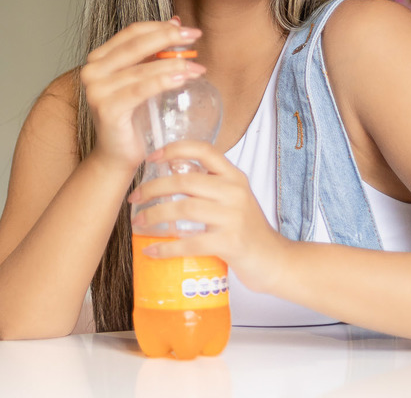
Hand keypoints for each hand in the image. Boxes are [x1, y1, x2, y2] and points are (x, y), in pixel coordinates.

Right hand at [78, 19, 205, 172]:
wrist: (117, 156)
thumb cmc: (132, 119)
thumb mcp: (143, 80)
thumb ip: (153, 53)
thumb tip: (176, 22)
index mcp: (99, 59)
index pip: (131, 33)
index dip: (160, 27)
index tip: (186, 28)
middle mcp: (92, 70)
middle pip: (136, 44)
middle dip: (169, 37)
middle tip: (194, 37)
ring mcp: (96, 89)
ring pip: (142, 68)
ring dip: (174, 64)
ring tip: (197, 66)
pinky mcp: (107, 108)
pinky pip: (141, 89)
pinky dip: (164, 81)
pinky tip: (183, 79)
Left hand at [127, 139, 292, 294]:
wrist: (275, 261)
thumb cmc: (248, 230)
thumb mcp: (233, 199)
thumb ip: (208, 185)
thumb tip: (169, 172)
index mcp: (234, 176)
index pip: (204, 150)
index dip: (174, 149)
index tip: (151, 158)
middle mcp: (235, 192)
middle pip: (184, 182)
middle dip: (153, 188)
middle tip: (135, 197)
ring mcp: (234, 217)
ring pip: (183, 209)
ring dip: (154, 215)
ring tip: (139, 222)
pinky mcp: (230, 243)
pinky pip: (189, 243)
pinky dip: (166, 247)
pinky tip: (152, 250)